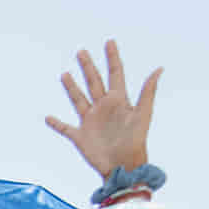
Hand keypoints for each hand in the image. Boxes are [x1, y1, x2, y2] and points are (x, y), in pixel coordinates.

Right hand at [45, 41, 159, 179]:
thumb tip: (159, 69)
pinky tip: (48, 118)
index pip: (115, 74)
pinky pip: (65, 128)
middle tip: (81, 52)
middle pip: (94, 82)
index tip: (109, 42)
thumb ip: (148, 91)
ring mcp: (90, 121)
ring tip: (65, 74)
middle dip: (88, 67)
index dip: (113, 58)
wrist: (124, 166)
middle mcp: (103, 108)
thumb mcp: (143, 114)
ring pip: (78, 99)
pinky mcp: (80, 136)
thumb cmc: (136, 141)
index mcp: (118, 101)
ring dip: (71, 87)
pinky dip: (56, 124)